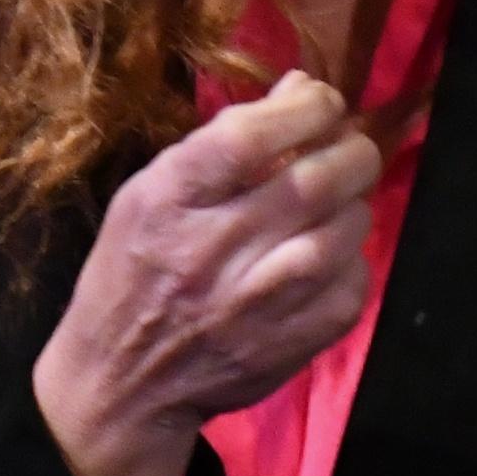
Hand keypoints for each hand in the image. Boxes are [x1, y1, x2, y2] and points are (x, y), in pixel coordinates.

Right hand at [30, 73, 383, 475]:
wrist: (121, 385)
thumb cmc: (132, 273)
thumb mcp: (149, 195)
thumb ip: (222, 142)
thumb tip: (299, 90)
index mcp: (166, 201)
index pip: (249, 137)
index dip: (304, 108)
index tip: (320, 101)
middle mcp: (210, 250)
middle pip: (312, 182)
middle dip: (349, 151)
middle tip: (349, 148)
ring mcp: (253, 305)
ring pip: (342, 233)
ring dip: (355, 204)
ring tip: (341, 200)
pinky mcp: (289, 345)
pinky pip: (351, 287)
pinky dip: (352, 261)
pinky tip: (331, 255)